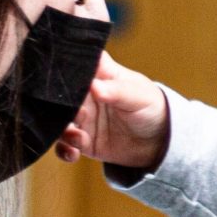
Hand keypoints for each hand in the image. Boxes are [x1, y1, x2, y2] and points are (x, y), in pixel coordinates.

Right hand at [55, 51, 169, 170]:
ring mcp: (81, 117)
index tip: (59, 77)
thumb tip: (95, 87)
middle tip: (78, 114)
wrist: (160, 141)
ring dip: (62, 129)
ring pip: (57, 120)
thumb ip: (117, 91)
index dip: (63, 66)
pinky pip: (64, 145)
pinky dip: (64, 150)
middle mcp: (84, 94)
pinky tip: (74, 153)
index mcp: (98, 74)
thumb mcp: (138, 96)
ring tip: (79, 137)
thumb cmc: (151, 107)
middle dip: (60, 105)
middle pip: (58, 95)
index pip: (75, 62)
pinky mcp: (81, 140)